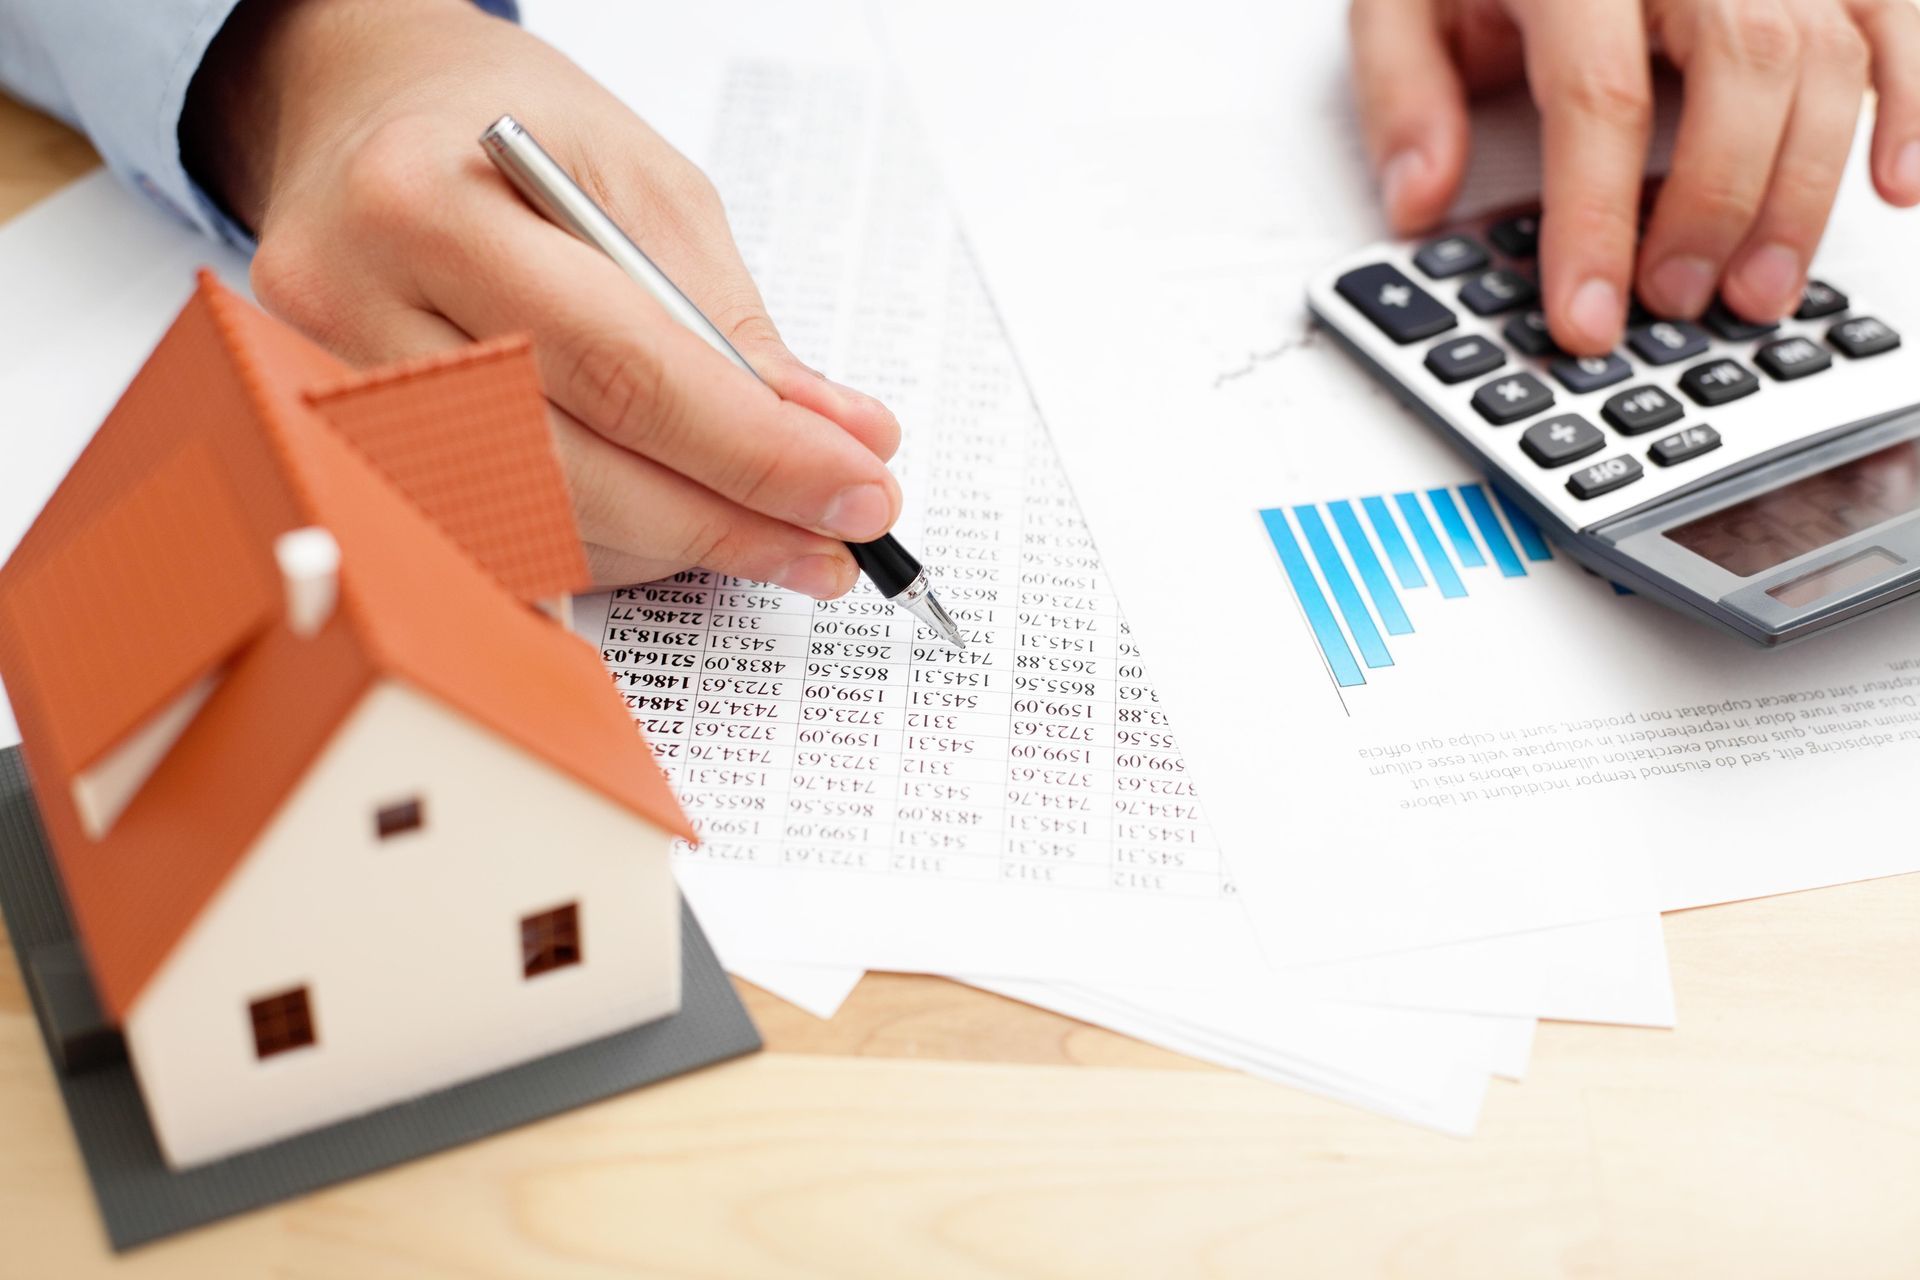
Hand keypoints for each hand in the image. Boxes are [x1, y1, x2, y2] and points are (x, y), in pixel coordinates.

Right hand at [181, 0, 901, 594]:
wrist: (363, 116)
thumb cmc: (505, 128)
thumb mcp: (643, 181)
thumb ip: (731, 322)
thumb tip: (834, 440)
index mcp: (425, 201)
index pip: (621, 366)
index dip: (754, 450)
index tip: (858, 490)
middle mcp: (350, 306)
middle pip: (572, 470)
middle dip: (728, 521)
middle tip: (835, 541)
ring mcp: (330, 396)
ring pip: (537, 526)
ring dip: (677, 547)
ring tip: (777, 534)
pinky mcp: (349, 456)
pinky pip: (501, 541)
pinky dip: (611, 548)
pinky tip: (680, 526)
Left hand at [1349, 0, 1919, 353]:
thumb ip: (1403, 92)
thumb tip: (1419, 200)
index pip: (1597, 93)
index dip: (1595, 219)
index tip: (1587, 317)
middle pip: (1742, 68)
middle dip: (1714, 206)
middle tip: (1676, 302)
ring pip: (1827, 54)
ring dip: (1803, 189)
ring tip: (1755, 290)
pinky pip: (1897, 16)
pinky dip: (1913, 101)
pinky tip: (1894, 187)